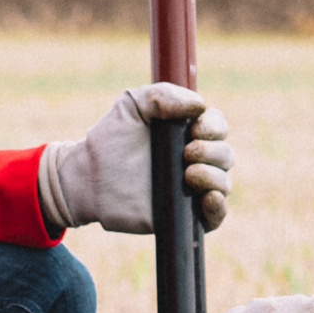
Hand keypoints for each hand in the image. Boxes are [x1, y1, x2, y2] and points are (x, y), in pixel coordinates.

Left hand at [38, 83, 233, 234]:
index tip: (195, 128)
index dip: (214, 126)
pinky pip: (216, 217)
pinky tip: (207, 198)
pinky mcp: (183, 216)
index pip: (218, 127)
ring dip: (214, 177)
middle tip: (186, 153)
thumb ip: (162, 95)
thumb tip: (200, 105)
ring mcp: (190, 190)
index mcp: (186, 132)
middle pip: (226, 155)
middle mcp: (194, 160)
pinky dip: (219, 208)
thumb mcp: (132, 104)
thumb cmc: (110, 138)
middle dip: (213, 152)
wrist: (87, 177)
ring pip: (224, 183)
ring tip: (188, 174)